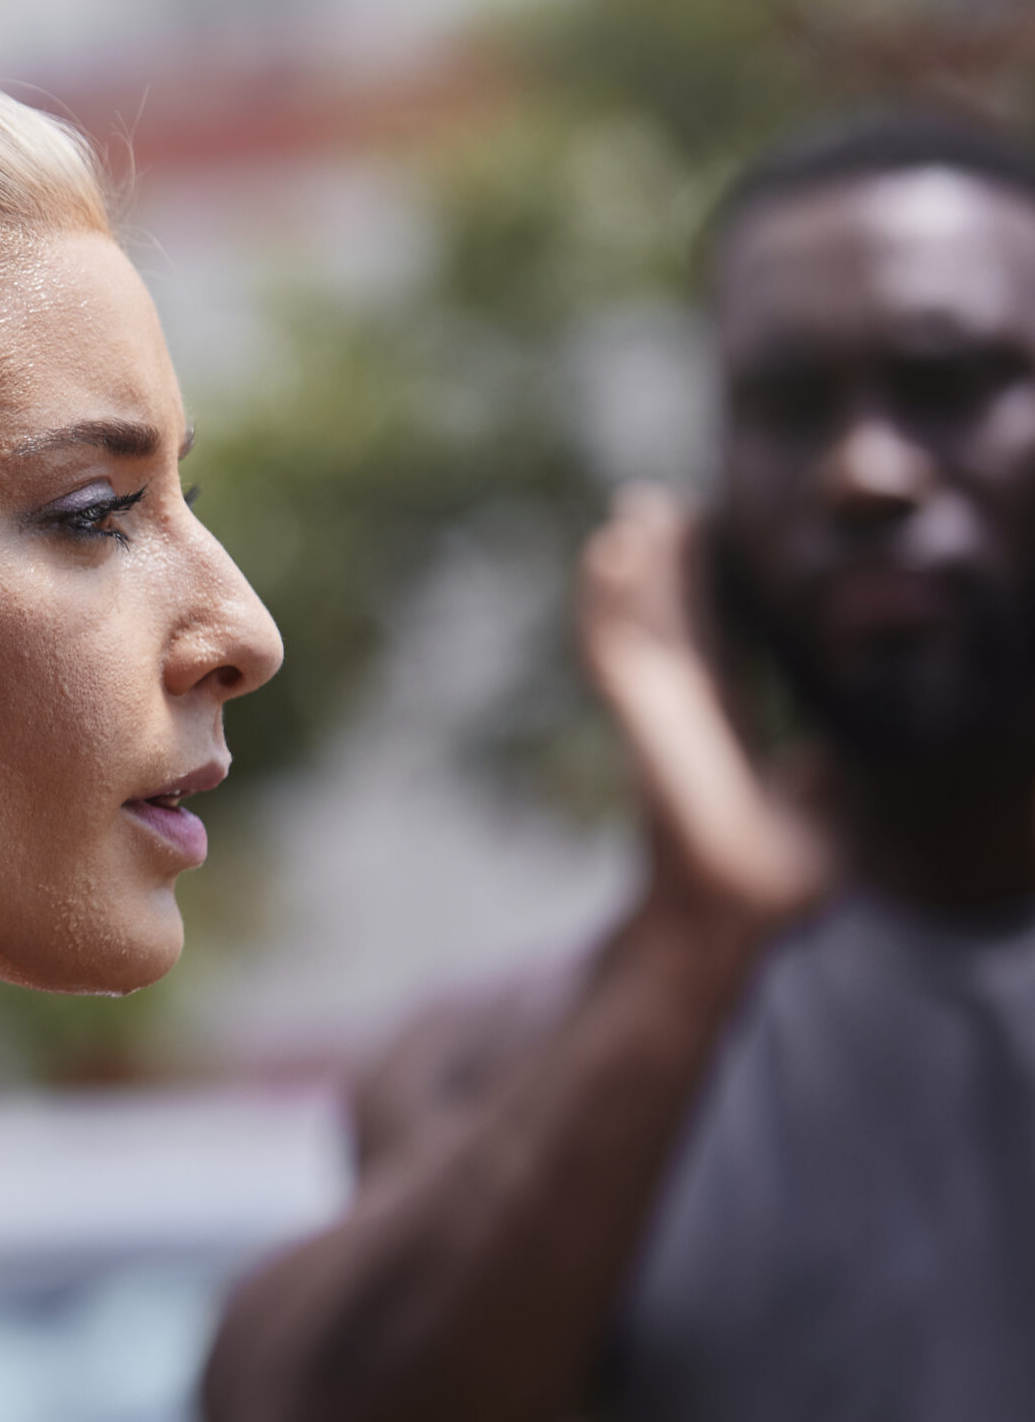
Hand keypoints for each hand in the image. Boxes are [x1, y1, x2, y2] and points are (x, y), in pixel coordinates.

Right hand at [580, 485, 829, 927]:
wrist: (726, 920)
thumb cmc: (766, 891)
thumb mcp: (813, 828)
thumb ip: (811, 787)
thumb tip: (816, 755)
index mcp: (722, 729)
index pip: (715, 645)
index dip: (707, 594)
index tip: (701, 543)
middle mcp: (684, 713)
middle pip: (670, 619)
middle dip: (661, 564)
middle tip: (649, 501)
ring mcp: (656, 714)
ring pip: (640, 623)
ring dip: (634, 570)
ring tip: (631, 513)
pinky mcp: (639, 717)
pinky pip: (617, 647)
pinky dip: (606, 601)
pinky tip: (606, 555)